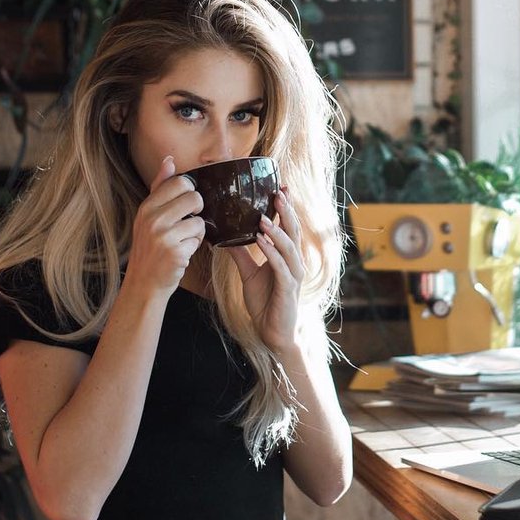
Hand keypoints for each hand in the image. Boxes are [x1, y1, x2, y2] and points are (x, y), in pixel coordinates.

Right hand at [124, 156, 205, 296]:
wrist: (144, 283)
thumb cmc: (150, 248)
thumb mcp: (148, 216)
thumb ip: (160, 187)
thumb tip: (169, 160)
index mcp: (147, 207)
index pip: (180, 182)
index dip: (189, 192)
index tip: (184, 205)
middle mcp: (152, 219)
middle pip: (194, 197)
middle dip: (197, 211)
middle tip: (187, 223)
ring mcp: (163, 236)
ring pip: (200, 221)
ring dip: (196, 232)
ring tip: (183, 240)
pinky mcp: (175, 252)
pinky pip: (199, 239)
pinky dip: (195, 246)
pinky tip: (182, 252)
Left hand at [225, 189, 304, 354]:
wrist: (272, 332)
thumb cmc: (265, 302)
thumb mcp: (249, 273)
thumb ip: (241, 254)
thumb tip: (225, 237)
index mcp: (287, 256)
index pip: (289, 226)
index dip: (287, 207)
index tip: (281, 187)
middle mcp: (294, 262)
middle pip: (294, 231)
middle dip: (286, 211)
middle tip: (278, 192)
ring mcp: (293, 275)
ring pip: (289, 247)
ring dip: (277, 231)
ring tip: (264, 217)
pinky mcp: (288, 288)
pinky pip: (280, 266)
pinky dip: (271, 252)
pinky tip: (260, 241)